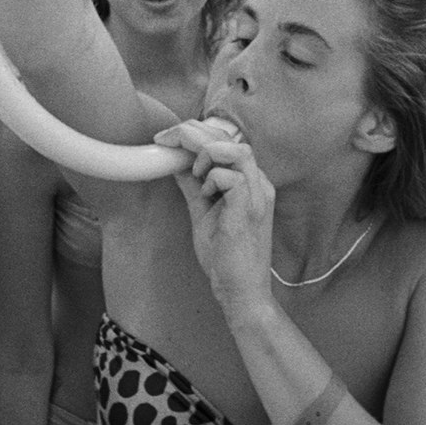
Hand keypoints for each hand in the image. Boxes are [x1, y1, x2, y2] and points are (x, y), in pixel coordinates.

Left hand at [159, 117, 274, 311]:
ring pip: (237, 151)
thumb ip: (194, 187)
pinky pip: (230, 178)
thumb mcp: (203, 213)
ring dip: (207, 154)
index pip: (227, 141)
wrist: (240, 290)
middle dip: (194, 134)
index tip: (168, 139)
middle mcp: (258, 184)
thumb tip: (175, 164)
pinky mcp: (248, 210)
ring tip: (194, 172)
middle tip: (167, 142)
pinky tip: (205, 195)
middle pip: (231, 139)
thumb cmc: (225, 257)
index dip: (196, 134)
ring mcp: (257, 196)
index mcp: (250, 183)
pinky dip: (211, 180)